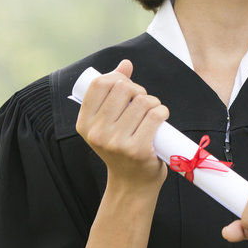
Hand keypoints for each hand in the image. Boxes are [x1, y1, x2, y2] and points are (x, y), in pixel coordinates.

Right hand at [76, 59, 169, 189]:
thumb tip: (125, 64)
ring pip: (143, 101)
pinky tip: (161, 119)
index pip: (99, 84)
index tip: (127, 87)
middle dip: (139, 91)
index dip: (118, 79)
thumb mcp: (109, 122)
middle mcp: (97, 132)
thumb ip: (113, 92)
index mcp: (85, 123)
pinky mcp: (137, 150)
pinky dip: (163, 112)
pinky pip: (156, 115)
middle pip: (124, 89)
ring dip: (154, 103)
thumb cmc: (122, 148)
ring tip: (152, 114)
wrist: (132, 184)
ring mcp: (116, 142)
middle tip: (142, 104)